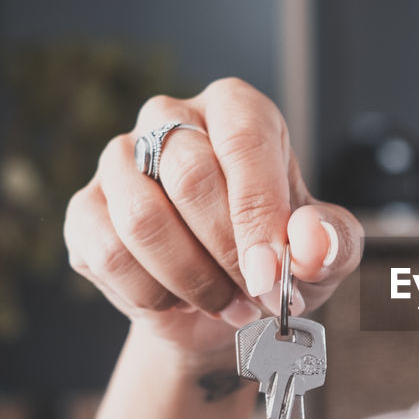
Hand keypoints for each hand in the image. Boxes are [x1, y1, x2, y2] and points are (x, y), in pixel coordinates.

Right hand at [64, 78, 362, 356]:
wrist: (226, 308)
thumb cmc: (278, 264)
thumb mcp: (326, 257)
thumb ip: (333, 242)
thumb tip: (311, 239)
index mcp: (237, 110)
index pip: (244, 142)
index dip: (257, 213)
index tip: (270, 274)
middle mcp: (172, 120)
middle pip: (189, 175)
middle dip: (227, 252)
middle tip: (257, 296)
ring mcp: (120, 160)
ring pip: (142, 218)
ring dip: (191, 278)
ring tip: (227, 302)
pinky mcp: (85, 209)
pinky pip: (107, 253)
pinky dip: (151, 293)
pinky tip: (179, 299)